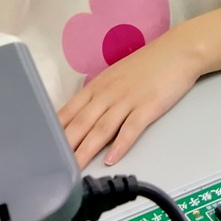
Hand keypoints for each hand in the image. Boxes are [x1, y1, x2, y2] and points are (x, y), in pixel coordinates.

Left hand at [57, 32, 205, 166]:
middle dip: (65, 145)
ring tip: (75, 169)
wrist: (178, 51)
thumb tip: (83, 115)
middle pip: (81, 122)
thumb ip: (99, 94)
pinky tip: (111, 160)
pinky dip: (120, 145)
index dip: (55, 130)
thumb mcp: (116, 75)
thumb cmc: (148, 63)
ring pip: (101, 129)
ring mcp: (128, 100)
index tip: (42, 147)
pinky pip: (131, 129)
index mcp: (97, 86)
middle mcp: (108, 93)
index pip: (69, 111)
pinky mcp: (148, 107)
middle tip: (52, 165)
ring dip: (87, 150)